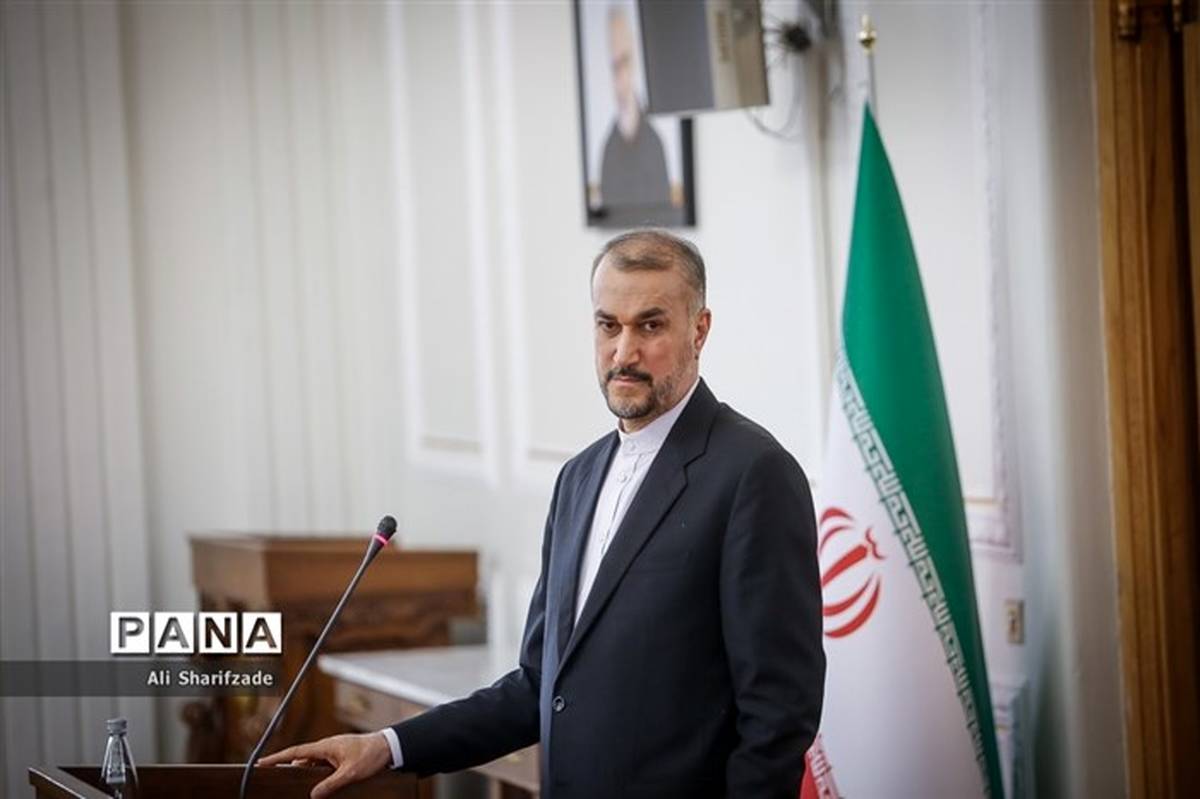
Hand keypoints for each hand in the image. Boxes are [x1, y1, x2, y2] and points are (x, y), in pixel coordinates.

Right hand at [258, 732, 392, 798]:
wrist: (388, 747)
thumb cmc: (370, 755)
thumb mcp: (350, 773)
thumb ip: (330, 784)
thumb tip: (313, 795)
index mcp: (325, 747)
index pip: (296, 752)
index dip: (277, 757)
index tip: (262, 762)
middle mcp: (327, 747)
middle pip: (301, 759)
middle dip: (287, 767)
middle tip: (273, 775)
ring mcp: (333, 752)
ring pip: (312, 764)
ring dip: (304, 773)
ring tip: (293, 783)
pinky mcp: (340, 756)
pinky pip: (322, 766)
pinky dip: (316, 774)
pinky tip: (316, 784)